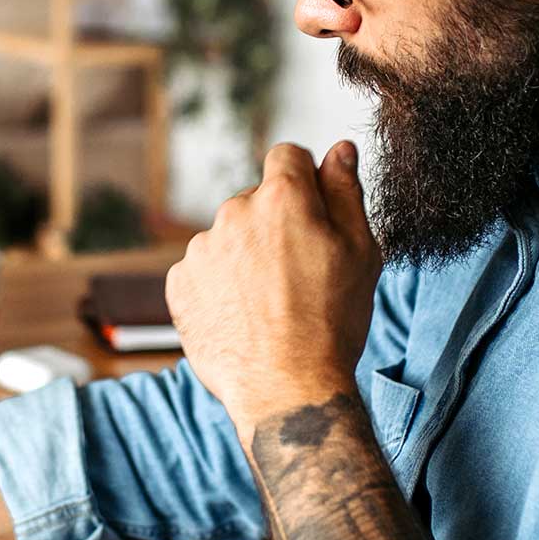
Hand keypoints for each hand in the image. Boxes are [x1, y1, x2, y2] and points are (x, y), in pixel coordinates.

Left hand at [165, 140, 378, 448]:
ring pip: (229, 236)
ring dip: (246, 256)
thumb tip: (340, 150)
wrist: (286, 389)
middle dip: (276, 224)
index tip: (313, 213)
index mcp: (282, 198)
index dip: (305, 181)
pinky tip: (244, 316)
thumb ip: (346, 192)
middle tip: (299, 274)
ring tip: (271, 303)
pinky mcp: (178, 284)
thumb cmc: (331, 323)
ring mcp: (201, 250)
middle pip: (256, 200)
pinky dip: (220, 285)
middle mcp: (233, 213)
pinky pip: (203, 269)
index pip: (288, 156)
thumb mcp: (360, 252)